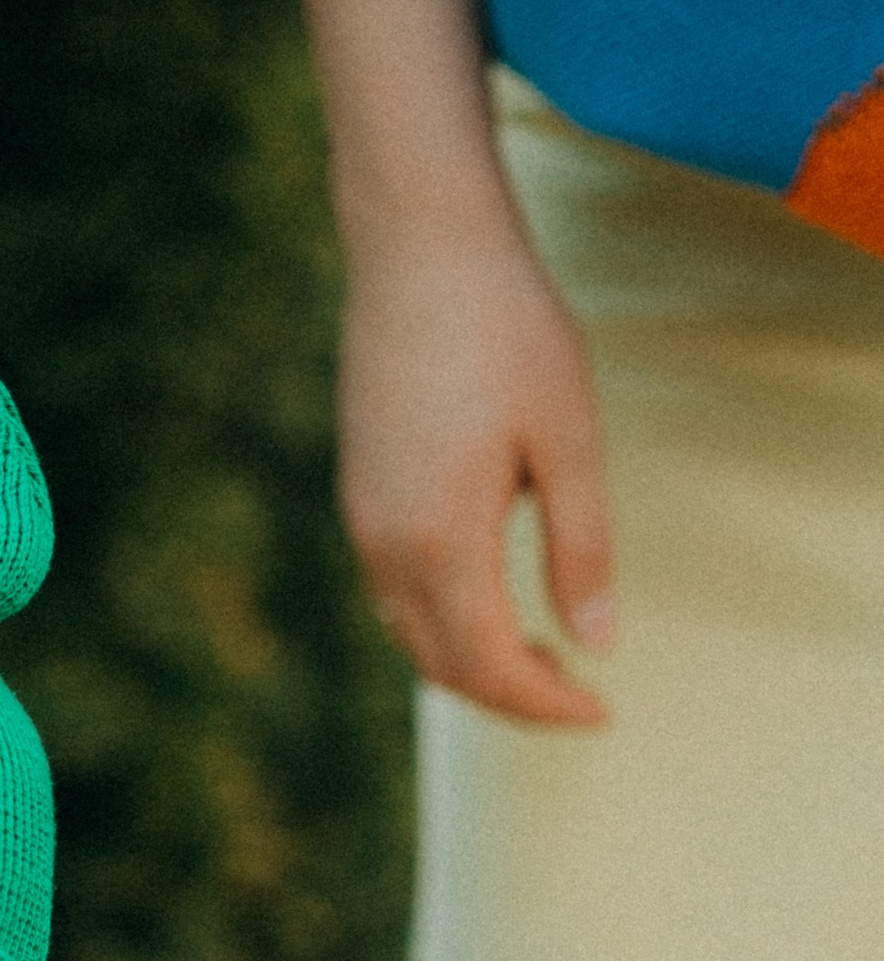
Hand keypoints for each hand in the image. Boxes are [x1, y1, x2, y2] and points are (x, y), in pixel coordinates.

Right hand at [335, 217, 613, 729]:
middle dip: (511, 696)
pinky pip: (394, 592)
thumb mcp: (569, 440)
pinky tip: (490, 595)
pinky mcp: (358, 492)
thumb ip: (581, 550)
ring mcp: (362, 520)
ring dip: (475, 661)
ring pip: (411, 634)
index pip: (488, 665)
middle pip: (442, 666)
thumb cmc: (506, 330)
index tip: (601, 713)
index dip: (546, 704)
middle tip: (579, 695)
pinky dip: (444, 620)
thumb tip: (598, 643)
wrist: (419, 247)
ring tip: (543, 653)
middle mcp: (386, 546)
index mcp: (440, 541)